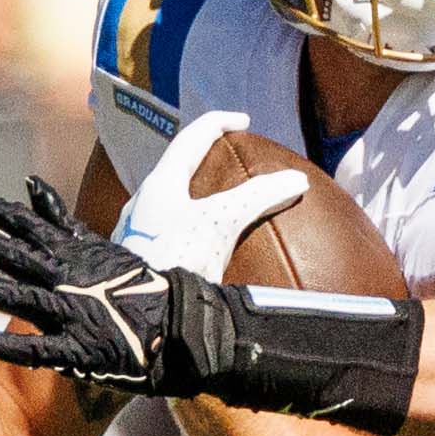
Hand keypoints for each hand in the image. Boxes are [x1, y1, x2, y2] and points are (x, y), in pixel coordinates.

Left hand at [0, 169, 171, 386]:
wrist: (176, 327)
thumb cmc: (134, 285)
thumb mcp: (94, 242)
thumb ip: (57, 218)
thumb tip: (28, 183)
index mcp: (67, 252)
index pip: (15, 220)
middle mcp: (64, 277)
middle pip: (9, 253)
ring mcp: (69, 313)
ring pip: (15, 294)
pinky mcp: (76, 349)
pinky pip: (33, 347)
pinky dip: (3, 342)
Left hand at [113, 111, 309, 283]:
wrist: (139, 313)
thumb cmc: (175, 257)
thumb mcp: (222, 222)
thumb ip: (258, 197)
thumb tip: (297, 179)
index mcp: (159, 183)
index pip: (191, 138)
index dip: (219, 123)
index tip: (243, 121)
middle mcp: (142, 204)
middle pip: (175, 170)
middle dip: (202, 161)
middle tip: (228, 160)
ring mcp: (136, 234)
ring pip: (167, 203)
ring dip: (193, 197)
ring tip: (217, 205)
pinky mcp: (139, 262)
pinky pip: (166, 234)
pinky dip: (189, 229)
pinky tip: (201, 249)